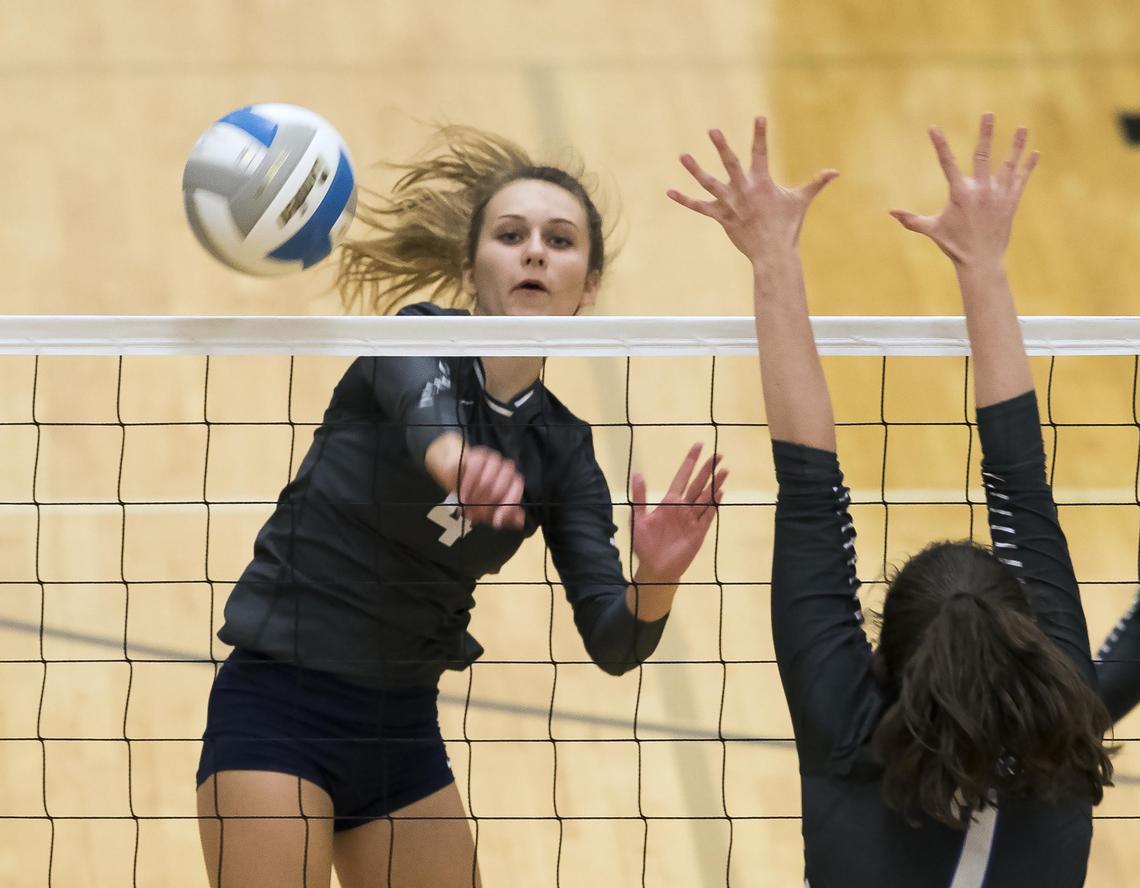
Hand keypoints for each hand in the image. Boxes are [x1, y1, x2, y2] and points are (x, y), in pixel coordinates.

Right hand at [457, 445, 525, 529]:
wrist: (457, 474)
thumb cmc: (477, 493)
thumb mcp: (490, 509)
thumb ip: (505, 516)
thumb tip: (520, 521)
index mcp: (513, 480)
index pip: (516, 489)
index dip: (508, 506)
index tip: (497, 520)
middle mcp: (506, 468)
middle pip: (501, 485)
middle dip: (487, 503)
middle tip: (477, 512)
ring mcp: (493, 459)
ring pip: (488, 478)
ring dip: (477, 495)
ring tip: (468, 504)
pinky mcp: (478, 454)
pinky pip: (474, 469)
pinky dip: (468, 485)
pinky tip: (463, 496)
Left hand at [630, 443, 726, 582]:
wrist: (654, 568)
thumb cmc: (645, 544)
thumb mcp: (638, 519)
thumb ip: (640, 497)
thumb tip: (638, 473)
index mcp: (669, 502)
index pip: (682, 476)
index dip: (690, 461)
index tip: (698, 445)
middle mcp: (682, 507)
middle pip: (698, 484)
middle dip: (707, 469)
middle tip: (718, 454)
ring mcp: (692, 519)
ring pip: (705, 497)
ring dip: (714, 483)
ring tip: (725, 469)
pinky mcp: (698, 532)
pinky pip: (708, 515)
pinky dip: (713, 504)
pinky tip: (719, 492)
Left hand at [667, 117, 837, 269]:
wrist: (773, 254)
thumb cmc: (788, 227)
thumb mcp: (801, 202)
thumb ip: (815, 183)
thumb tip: (836, 172)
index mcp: (763, 183)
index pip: (762, 153)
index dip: (760, 135)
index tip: (759, 117)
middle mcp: (744, 191)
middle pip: (731, 164)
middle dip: (722, 147)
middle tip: (712, 130)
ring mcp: (730, 204)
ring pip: (710, 184)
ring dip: (695, 170)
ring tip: (682, 156)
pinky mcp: (721, 217)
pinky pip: (699, 207)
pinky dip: (684, 200)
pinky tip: (669, 191)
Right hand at [890, 113, 1037, 268]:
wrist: (981, 261)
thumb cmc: (954, 245)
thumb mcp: (932, 230)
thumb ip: (911, 220)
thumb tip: (890, 213)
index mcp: (960, 194)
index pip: (947, 163)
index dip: (939, 145)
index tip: (933, 128)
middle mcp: (981, 191)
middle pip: (983, 156)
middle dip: (986, 134)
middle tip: (988, 114)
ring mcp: (998, 196)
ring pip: (1008, 165)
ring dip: (1016, 146)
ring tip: (1023, 128)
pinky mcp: (1011, 202)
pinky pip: (1021, 180)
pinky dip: (1027, 166)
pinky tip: (1034, 153)